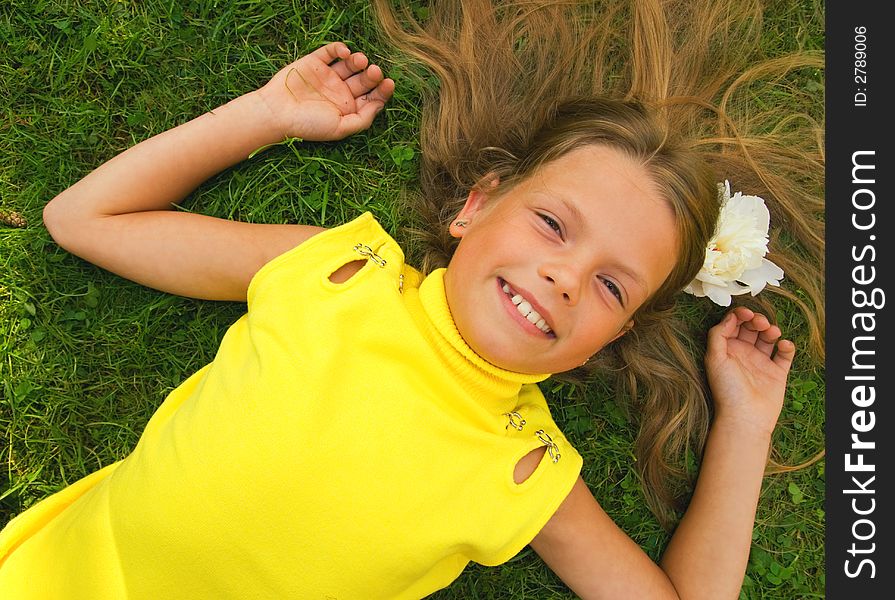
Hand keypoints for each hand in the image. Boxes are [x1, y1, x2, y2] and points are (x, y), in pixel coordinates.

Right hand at [255, 42, 394, 141]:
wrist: (276, 113)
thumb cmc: (308, 125)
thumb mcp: (340, 129)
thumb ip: (362, 120)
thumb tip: (380, 105)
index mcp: (348, 109)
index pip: (372, 97)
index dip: (383, 90)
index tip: (389, 83)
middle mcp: (341, 92)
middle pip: (364, 80)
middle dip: (372, 75)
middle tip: (374, 71)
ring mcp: (328, 76)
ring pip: (350, 64)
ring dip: (359, 60)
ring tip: (360, 61)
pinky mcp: (315, 63)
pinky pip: (331, 52)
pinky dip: (340, 48)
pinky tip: (345, 52)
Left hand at [705, 306, 795, 436]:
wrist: (745, 417)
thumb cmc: (727, 389)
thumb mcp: (714, 358)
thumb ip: (718, 334)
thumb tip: (729, 317)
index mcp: (727, 350)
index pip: (733, 325)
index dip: (739, 315)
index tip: (746, 313)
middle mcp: (743, 354)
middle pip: (751, 328)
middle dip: (756, 320)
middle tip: (759, 322)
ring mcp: (761, 363)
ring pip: (768, 338)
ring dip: (771, 330)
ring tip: (771, 333)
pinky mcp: (777, 372)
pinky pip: (784, 354)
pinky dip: (787, 346)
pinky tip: (783, 345)